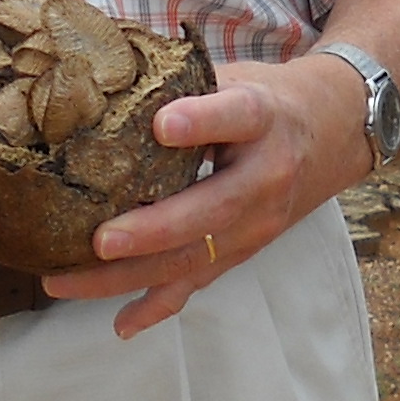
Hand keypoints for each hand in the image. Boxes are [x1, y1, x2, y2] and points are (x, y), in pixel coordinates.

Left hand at [40, 54, 367, 336]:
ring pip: (194, 257)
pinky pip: (199, 281)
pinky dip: (158, 306)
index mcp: (263, 118)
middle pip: (212, 208)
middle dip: (154, 230)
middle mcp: (266, 176)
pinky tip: (121, 323)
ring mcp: (257, 223)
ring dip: (129, 275)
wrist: (332, 132)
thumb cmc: (267, 100)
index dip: (203, 121)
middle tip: (100, 239)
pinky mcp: (243, 250)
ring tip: (67, 279)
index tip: (163, 124)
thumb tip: (98, 80)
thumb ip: (182, 84)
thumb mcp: (236, 77)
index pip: (237, 116)